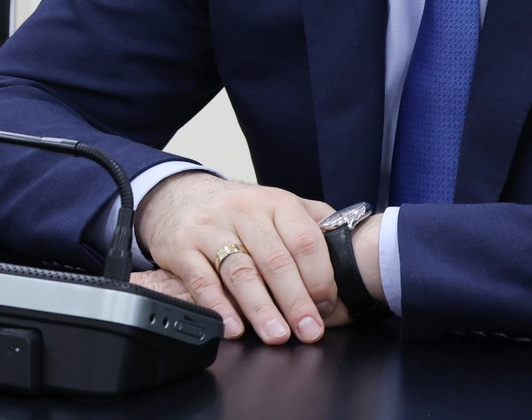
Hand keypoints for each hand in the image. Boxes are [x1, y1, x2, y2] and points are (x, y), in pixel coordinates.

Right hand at [135, 172, 336, 344]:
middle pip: (274, 259)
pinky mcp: (183, 247)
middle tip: (309, 330)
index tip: (327, 306)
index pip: (304, 240)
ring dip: (260, 308)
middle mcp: (244, 212)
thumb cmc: (241, 211)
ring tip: (276, 335)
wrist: (182, 196)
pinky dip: (218, 306)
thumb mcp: (279, 205)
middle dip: (295, 300)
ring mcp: (211, 229)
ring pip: (240, 272)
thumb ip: (313, 223)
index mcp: (276, 202)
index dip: (319, 276)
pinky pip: (202, 280)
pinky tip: (232, 327)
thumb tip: (348, 250)